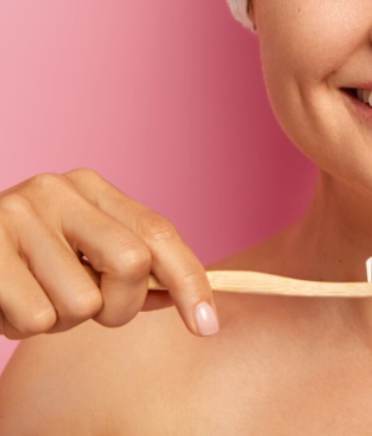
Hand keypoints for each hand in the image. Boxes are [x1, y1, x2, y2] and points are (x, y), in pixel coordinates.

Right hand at [0, 168, 218, 338]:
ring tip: (31, 298)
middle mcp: (57, 190)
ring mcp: (17, 215)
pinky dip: (20, 326)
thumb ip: (131, 270)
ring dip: (60, 321)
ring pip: (81, 304)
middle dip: (119, 307)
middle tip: (86, 308)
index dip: (190, 280)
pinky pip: (34, 319)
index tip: (208, 325)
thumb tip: (197, 301)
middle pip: (132, 264)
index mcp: (90, 187)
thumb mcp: (78, 254)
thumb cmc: (21, 261)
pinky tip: (3, 301)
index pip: (158, 233)